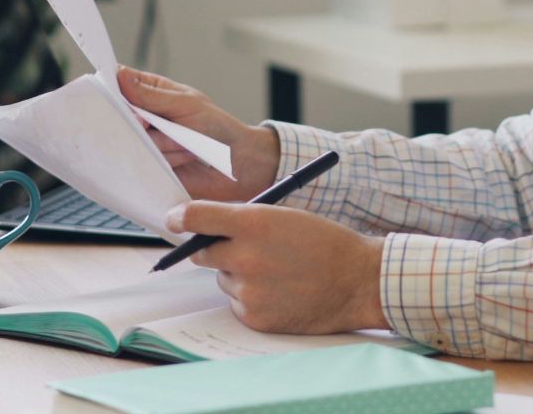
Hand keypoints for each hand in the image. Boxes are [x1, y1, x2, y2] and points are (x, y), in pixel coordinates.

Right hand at [117, 65, 280, 200]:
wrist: (237, 164)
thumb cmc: (217, 127)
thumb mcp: (186, 104)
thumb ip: (152, 95)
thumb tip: (121, 76)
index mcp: (153, 93)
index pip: (121, 83)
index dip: (113, 88)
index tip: (115, 94)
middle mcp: (145, 118)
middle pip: (120, 116)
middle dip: (143, 123)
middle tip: (160, 125)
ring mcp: (146, 143)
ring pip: (134, 141)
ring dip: (164, 144)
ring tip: (186, 144)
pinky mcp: (149, 167)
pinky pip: (142, 164)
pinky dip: (166, 161)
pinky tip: (184, 159)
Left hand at [167, 201, 386, 333]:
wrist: (358, 281)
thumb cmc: (325, 243)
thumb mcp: (285, 216)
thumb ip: (245, 219)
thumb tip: (207, 227)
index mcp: (255, 223)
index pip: (197, 217)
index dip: (180, 217)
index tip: (174, 219)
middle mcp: (245, 257)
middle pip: (202, 252)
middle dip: (213, 248)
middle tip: (237, 247)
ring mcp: (249, 290)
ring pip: (224, 279)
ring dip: (239, 274)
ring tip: (277, 271)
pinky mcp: (254, 317)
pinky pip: (237, 303)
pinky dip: (252, 297)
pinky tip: (280, 291)